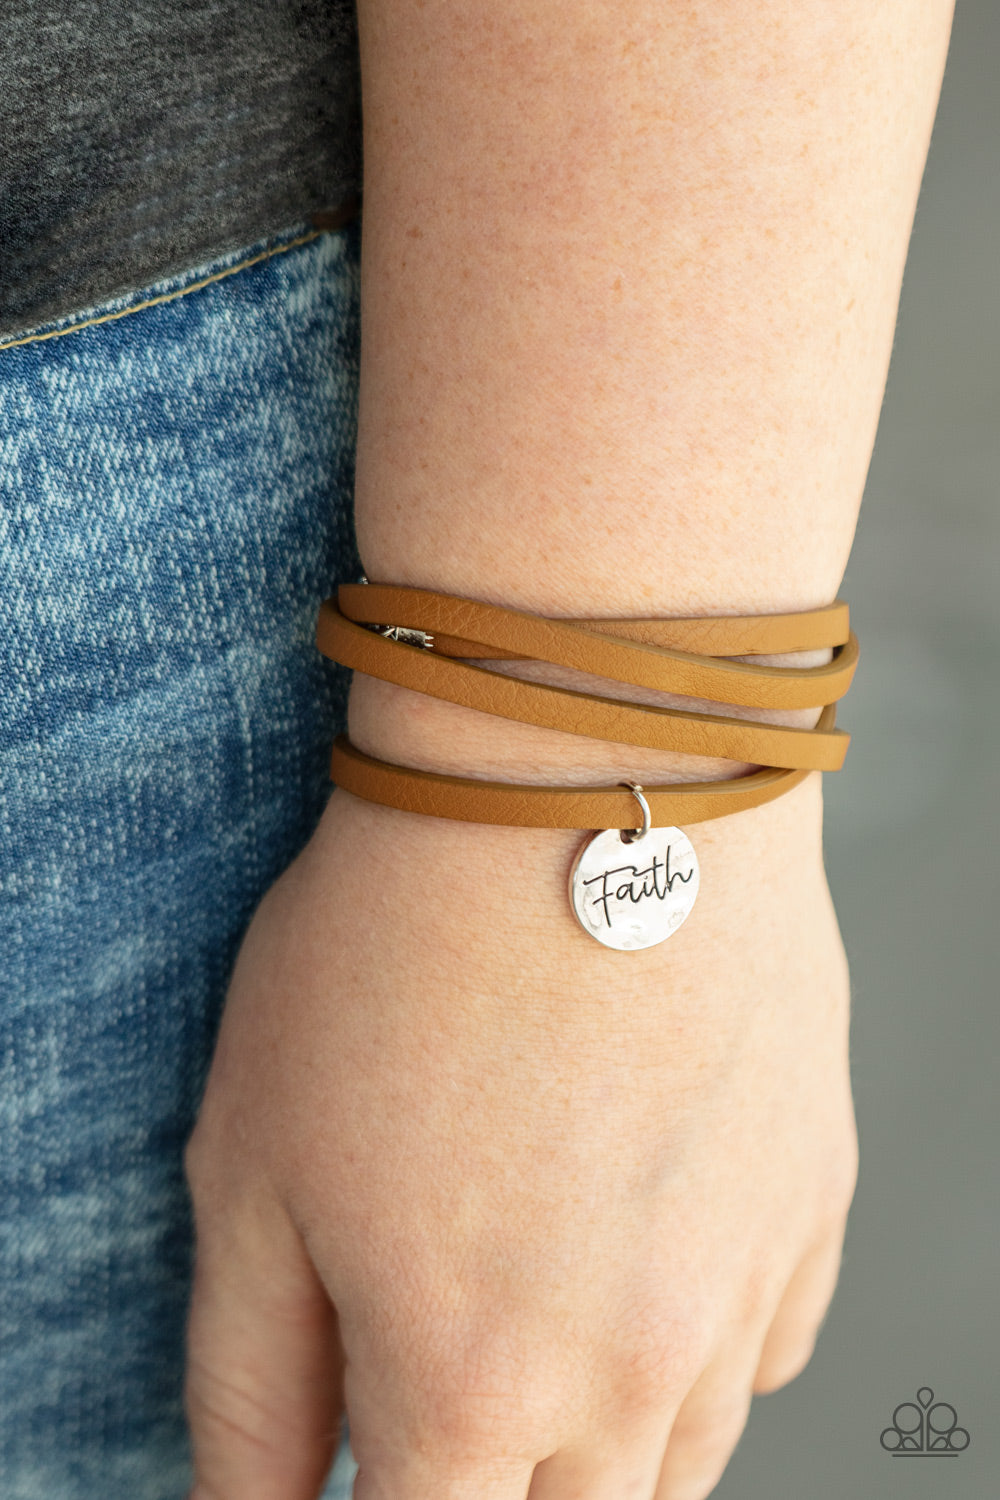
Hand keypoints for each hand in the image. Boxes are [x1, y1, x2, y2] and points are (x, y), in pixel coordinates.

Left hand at [183, 773, 856, 1498]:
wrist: (585, 778)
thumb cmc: (396, 952)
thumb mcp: (254, 1164)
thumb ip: (250, 1380)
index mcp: (473, 1382)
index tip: (375, 1444)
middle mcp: (635, 1370)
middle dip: (491, 1481)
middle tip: (446, 1365)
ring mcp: (744, 1285)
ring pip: (678, 1460)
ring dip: (597, 1434)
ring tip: (536, 1306)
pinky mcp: (814, 1198)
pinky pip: (763, 1350)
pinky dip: (695, 1346)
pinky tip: (639, 1248)